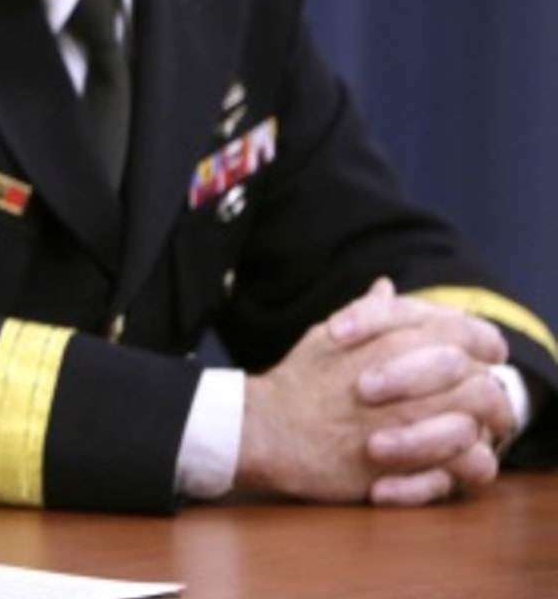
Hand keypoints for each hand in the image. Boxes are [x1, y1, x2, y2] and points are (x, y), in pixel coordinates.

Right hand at [237, 277, 512, 504]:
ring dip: (478, 430)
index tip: (479, 358)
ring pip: (476, 424)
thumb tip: (385, 286)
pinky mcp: (403, 466)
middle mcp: (404, 379)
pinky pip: (461, 466)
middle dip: (487, 393)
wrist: (266, 432)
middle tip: (476, 404)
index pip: (467, 333)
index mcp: (391, 341)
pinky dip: (465, 465)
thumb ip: (368, 313)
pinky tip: (451, 462)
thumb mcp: (327, 335)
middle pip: (479, 381)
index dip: (483, 345)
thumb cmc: (298, 382)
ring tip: (464, 434)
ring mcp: (404, 424)